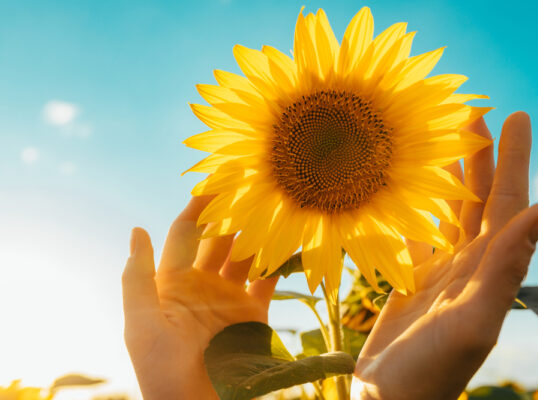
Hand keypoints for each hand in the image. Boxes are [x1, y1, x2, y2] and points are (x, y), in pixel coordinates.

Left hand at [122, 197, 277, 399]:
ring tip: (274, 205)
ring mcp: (229, 296)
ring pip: (246, 253)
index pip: (186, 232)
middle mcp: (203, 282)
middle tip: (252, 184)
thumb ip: (137, 277)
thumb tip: (138, 229)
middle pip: (220, 237)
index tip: (214, 182)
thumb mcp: (140, 322)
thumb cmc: (158, 367)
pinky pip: (268, 279)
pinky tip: (290, 241)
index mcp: (173, 280)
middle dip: (233, 212)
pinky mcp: (253, 311)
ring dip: (258, 231)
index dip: (198, 207)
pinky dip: (279, 260)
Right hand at [351, 112, 537, 399]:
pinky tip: (406, 191)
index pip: (507, 204)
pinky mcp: (412, 281)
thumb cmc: (431, 372)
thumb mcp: (473, 323)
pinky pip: (416, 233)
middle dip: (482, 157)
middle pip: (480, 200)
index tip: (514, 116)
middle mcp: (470, 265)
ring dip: (451, 178)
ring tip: (443, 143)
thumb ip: (507, 270)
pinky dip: (414, 209)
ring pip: (450, 213)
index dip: (513, 161)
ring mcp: (441, 272)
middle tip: (473, 113)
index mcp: (489, 270)